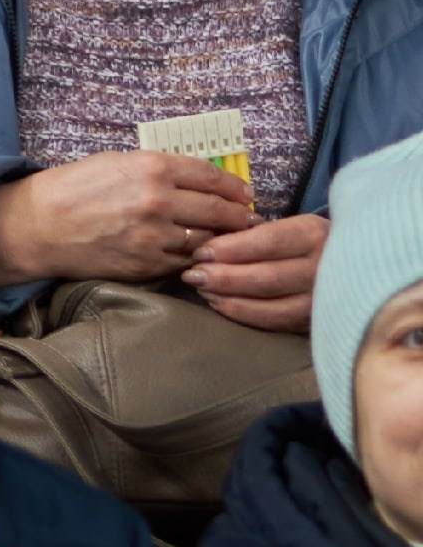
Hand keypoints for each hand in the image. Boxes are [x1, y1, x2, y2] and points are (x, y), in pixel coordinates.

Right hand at [0, 150, 255, 287]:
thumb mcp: (115, 163)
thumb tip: (197, 180)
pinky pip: (185, 262)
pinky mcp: (148, 264)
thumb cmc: (72, 188)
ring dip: (221, 241)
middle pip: (219, 211)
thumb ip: (157, 170)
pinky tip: (196, 256)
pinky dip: (194, 259)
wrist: (38, 226)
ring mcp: (155, 236)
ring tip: (228, 241)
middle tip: (249, 220)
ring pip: (207, 240)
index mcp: (151, 167)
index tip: (245, 194)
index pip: (211, 176)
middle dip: (240, 217)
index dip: (234, 187)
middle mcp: (158, 200)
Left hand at [187, 212, 326, 332]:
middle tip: (192, 274)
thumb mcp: (290, 225)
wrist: (354, 264)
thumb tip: (211, 244)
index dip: (230, 249)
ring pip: (270, 305)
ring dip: (229, 299)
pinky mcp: (317, 321)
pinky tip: (220, 304)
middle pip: (266, 277)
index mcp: (313, 234)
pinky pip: (276, 322)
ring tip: (202, 289)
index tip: (201, 252)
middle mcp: (323, 268)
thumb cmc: (307, 239)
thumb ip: (257, 233)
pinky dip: (244, 314)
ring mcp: (323, 300)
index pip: (267, 242)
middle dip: (224, 277)